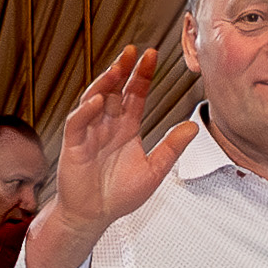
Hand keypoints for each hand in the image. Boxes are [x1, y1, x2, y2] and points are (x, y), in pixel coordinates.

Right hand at [41, 51, 182, 258]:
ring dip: (104, 83)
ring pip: (94, 99)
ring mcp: (90, 132)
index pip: (135, 93)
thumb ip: (171, 148)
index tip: (152, 56)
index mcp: (127, 127)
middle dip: (123, 70)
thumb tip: (193, 127)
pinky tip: (97, 101)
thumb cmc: (120, 194)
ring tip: (117, 69)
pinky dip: (86, 111)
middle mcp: (108, 124)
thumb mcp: (154, 170)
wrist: (95, 215)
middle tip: (133, 51)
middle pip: (114, 89)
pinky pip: (78, 123)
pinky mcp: (74, 145)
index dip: (142, 75)